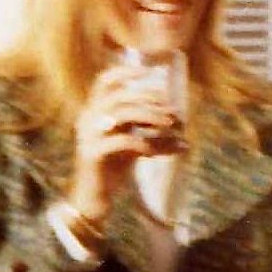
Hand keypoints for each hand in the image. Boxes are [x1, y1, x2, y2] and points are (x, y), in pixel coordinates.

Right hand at [69, 65, 187, 225]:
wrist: (93, 199)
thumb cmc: (113, 169)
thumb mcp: (136, 147)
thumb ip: (152, 136)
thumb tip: (184, 136)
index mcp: (94, 111)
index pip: (104, 81)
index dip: (126, 72)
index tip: (151, 72)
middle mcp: (87, 119)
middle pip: (120, 96)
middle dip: (150, 99)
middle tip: (173, 110)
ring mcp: (87, 136)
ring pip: (122, 113)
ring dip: (150, 115)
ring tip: (171, 123)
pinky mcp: (91, 154)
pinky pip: (122, 140)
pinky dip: (144, 143)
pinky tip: (157, 151)